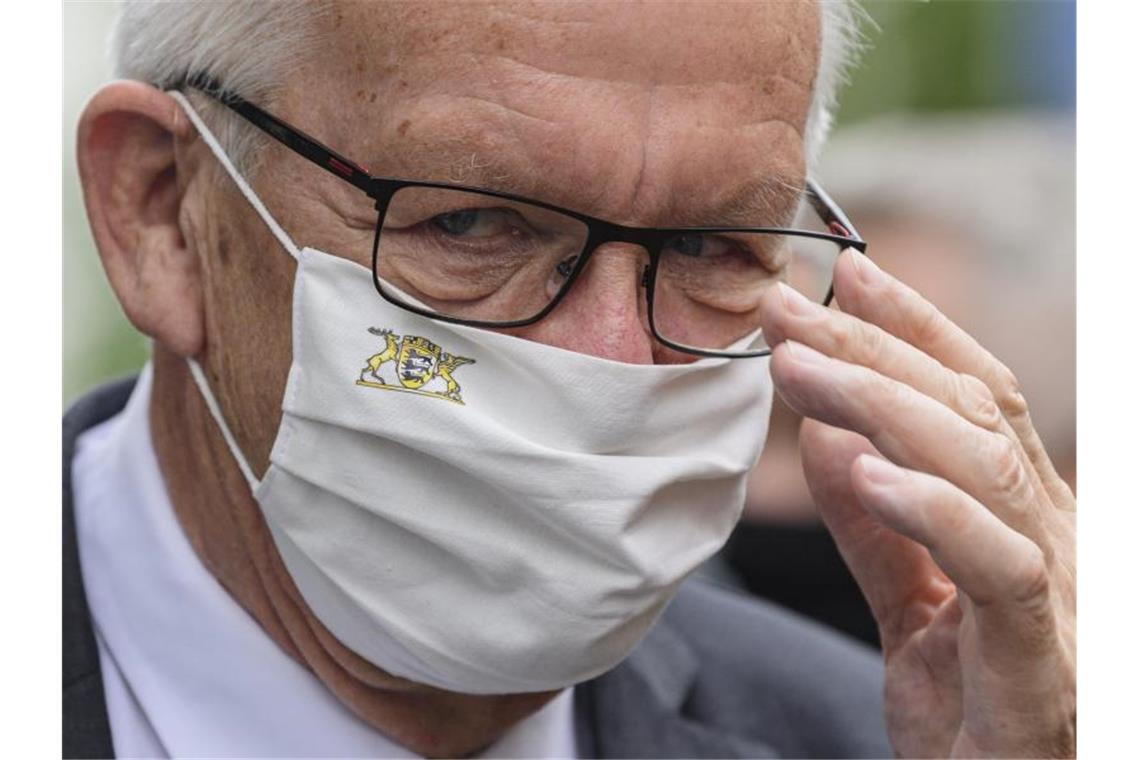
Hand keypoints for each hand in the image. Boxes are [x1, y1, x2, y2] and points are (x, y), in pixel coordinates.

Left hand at [757, 250, 1075, 757]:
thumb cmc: (970, 718)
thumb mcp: (909, 607)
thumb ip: (874, 529)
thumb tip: (830, 438)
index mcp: (1025, 520)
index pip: (977, 396)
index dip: (917, 329)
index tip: (847, 275)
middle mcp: (1055, 539)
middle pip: (969, 412)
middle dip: (872, 349)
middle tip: (783, 310)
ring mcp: (1062, 599)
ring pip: (983, 465)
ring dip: (882, 404)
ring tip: (797, 369)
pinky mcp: (1045, 666)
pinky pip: (1001, 570)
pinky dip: (935, 512)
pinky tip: (868, 472)